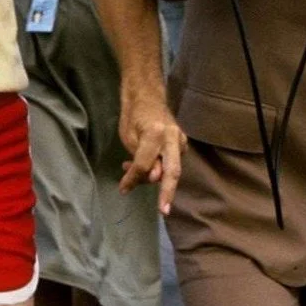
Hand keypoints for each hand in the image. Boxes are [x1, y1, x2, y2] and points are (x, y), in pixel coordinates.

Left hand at [118, 87, 185, 214]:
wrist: (147, 95)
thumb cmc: (133, 115)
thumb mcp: (129, 136)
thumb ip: (141, 158)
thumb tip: (154, 178)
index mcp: (156, 133)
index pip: (145, 165)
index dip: (133, 179)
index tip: (122, 189)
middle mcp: (173, 137)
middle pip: (172, 171)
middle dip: (168, 193)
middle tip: (163, 211)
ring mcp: (180, 140)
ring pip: (172, 168)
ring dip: (154, 178)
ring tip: (131, 175)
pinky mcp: (182, 143)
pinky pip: (172, 162)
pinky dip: (159, 169)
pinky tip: (144, 169)